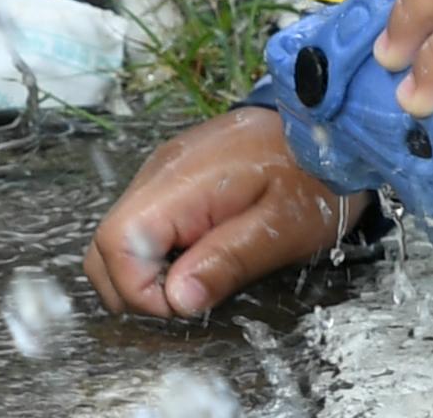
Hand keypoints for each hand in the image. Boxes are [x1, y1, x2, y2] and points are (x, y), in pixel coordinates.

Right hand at [83, 106, 368, 319]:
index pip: (116, 243)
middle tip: (187, 299)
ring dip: (145, 272)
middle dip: (133, 288)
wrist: (329, 127)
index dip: (140, 289)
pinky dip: (158, 252)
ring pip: (119, 237)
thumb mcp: (282, 228)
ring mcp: (164, 172)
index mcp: (181, 181)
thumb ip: (226, 261)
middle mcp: (160, 172)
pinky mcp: (174, 177)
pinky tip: (200, 255)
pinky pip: (145, 222)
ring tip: (197, 277)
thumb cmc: (313, 176)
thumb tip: (175, 300)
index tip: (184, 305)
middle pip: (103, 245)